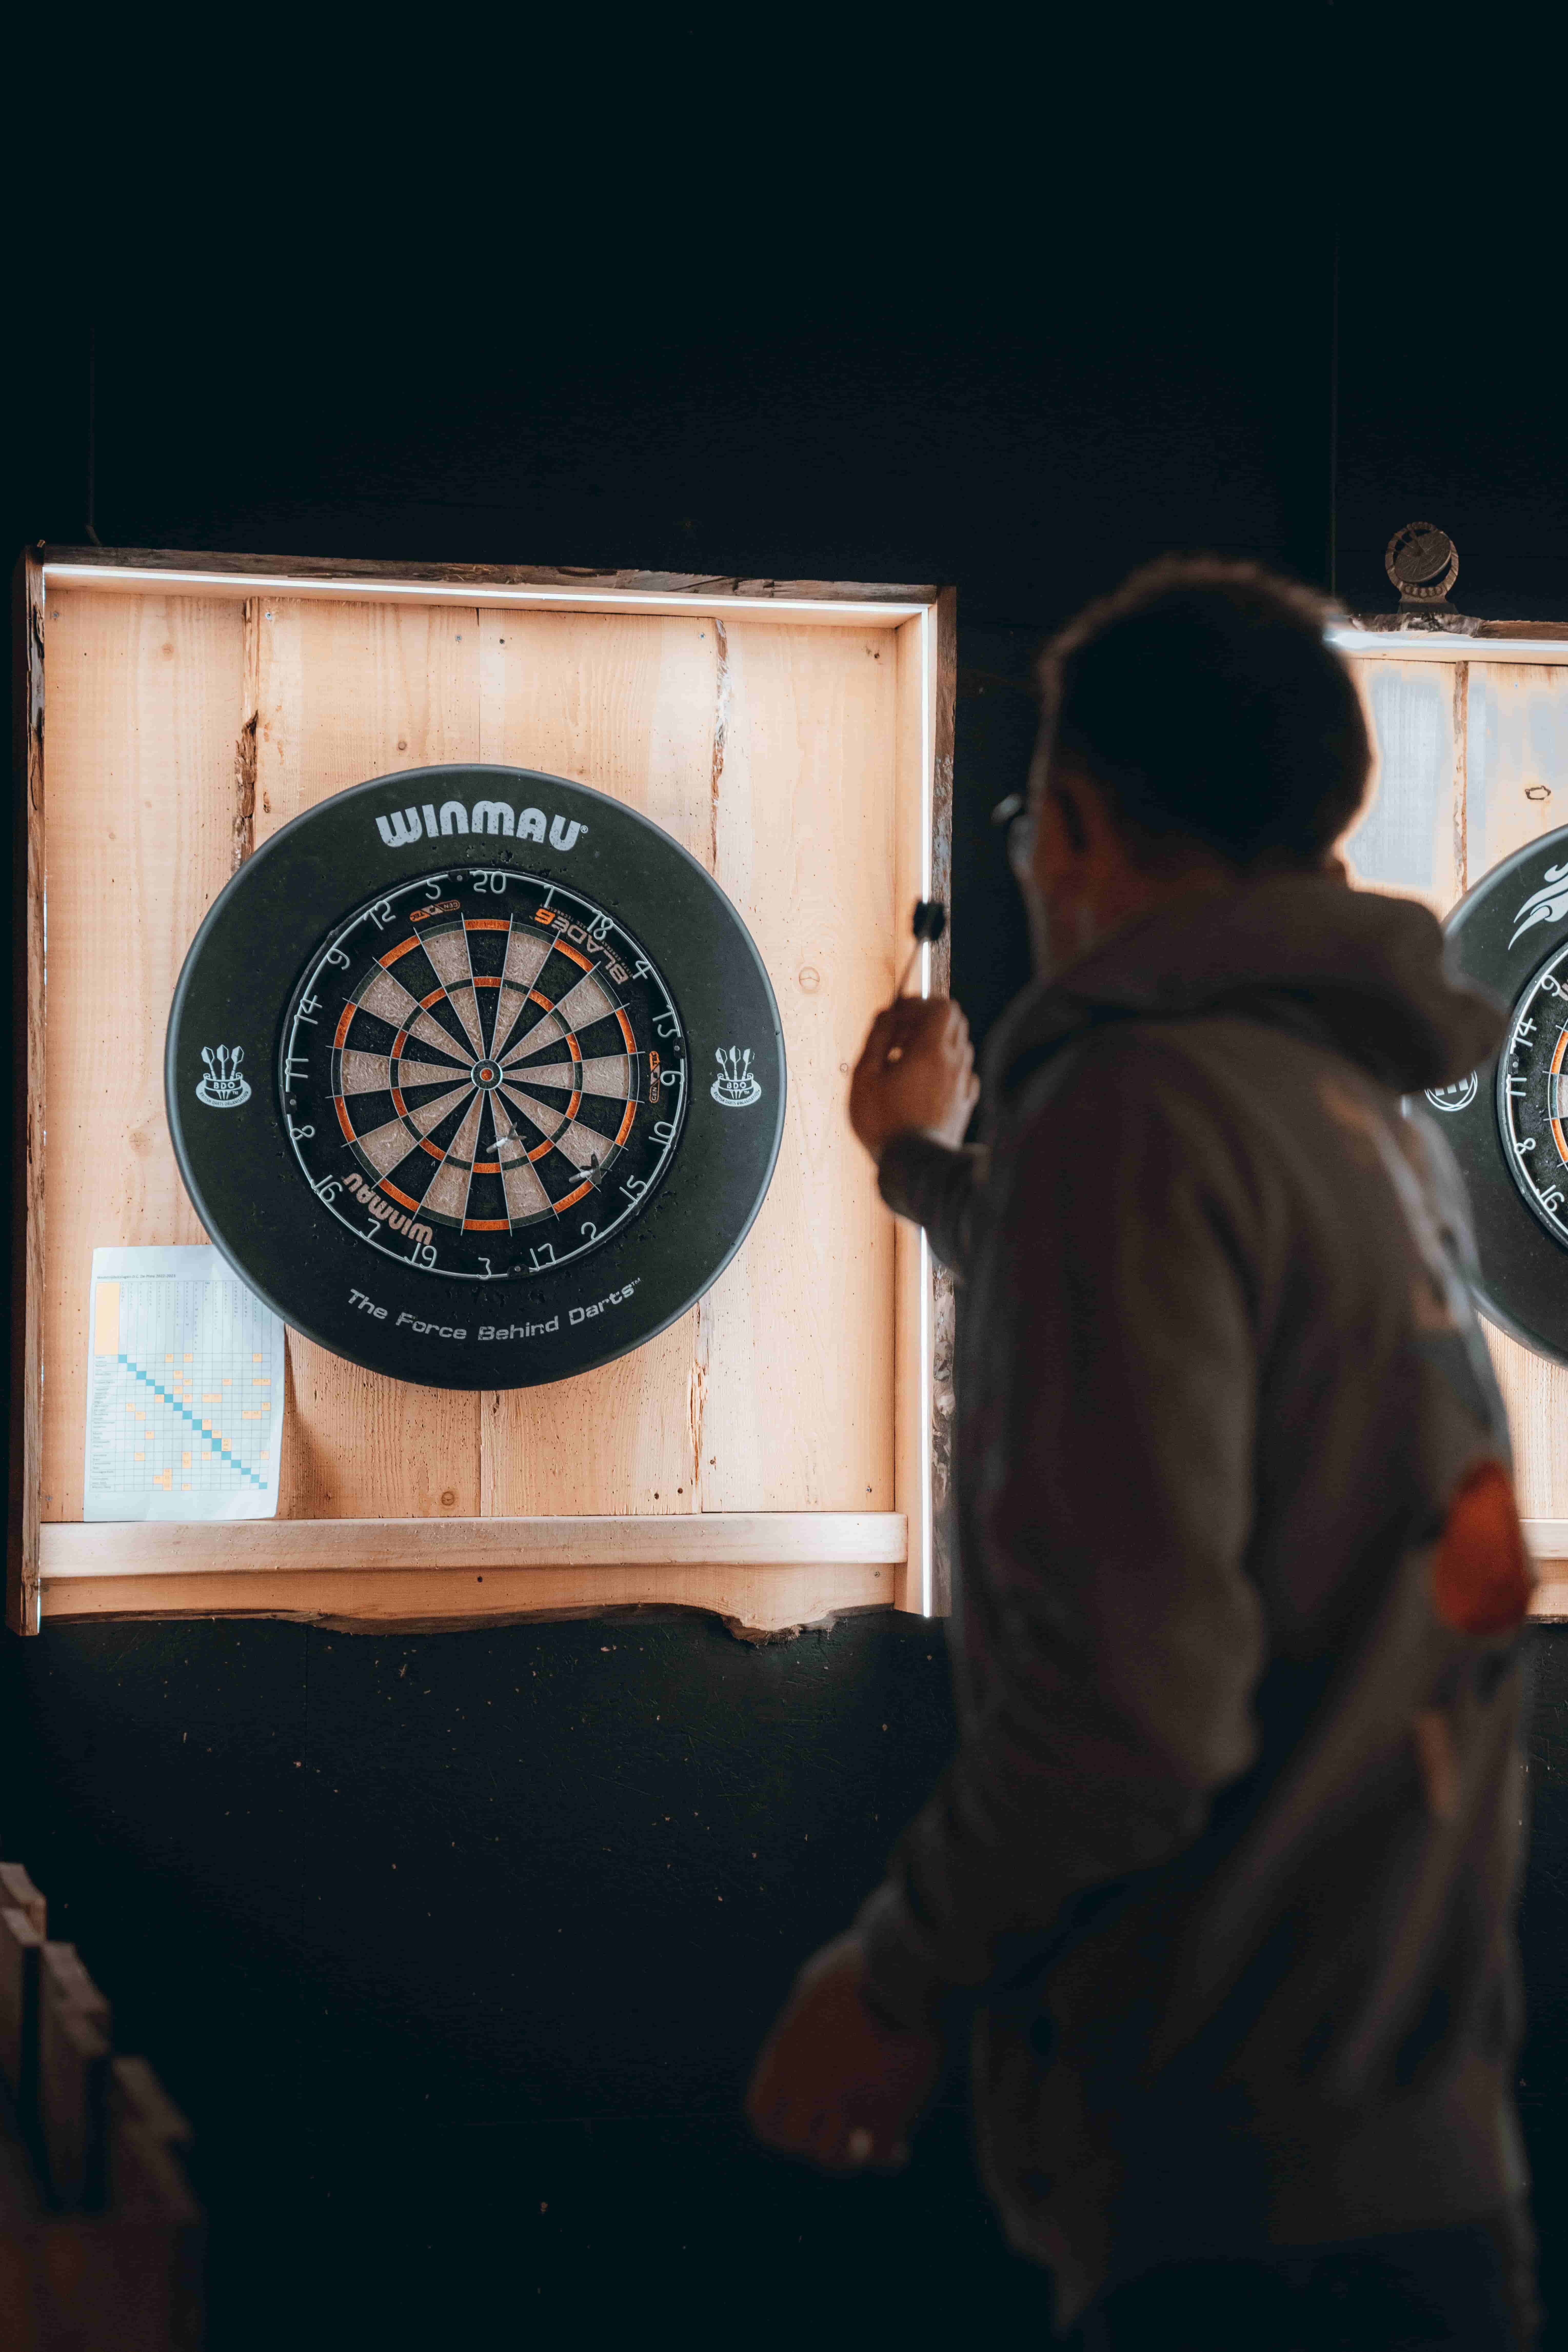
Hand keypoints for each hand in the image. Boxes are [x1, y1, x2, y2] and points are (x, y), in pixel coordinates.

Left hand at [745, 1932, 941, 2172]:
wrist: (894, 1972)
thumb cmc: (857, 1967)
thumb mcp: (815, 1989)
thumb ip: (807, 2019)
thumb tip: (812, 2022)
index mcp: (786, 2057)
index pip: (762, 2114)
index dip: (779, 2126)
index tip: (802, 2119)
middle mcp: (807, 2087)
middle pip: (794, 2139)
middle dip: (814, 2140)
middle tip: (838, 2133)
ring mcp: (844, 2104)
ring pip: (833, 2155)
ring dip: (849, 2153)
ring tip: (866, 2146)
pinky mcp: (884, 2112)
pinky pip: (879, 2153)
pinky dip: (886, 2157)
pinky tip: (898, 2151)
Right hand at [849, 997, 977, 1165]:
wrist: (915, 1168)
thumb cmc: (884, 1123)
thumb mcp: (865, 1076)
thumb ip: (877, 1038)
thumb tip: (886, 1014)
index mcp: (931, 1051)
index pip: (942, 1006)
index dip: (919, 1003)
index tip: (897, 1015)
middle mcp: (955, 1063)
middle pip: (954, 1022)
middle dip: (926, 1020)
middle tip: (899, 1037)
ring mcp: (964, 1083)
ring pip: (959, 1046)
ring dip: (935, 1044)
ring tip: (906, 1062)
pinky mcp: (966, 1103)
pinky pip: (962, 1073)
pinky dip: (945, 1068)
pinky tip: (924, 1083)